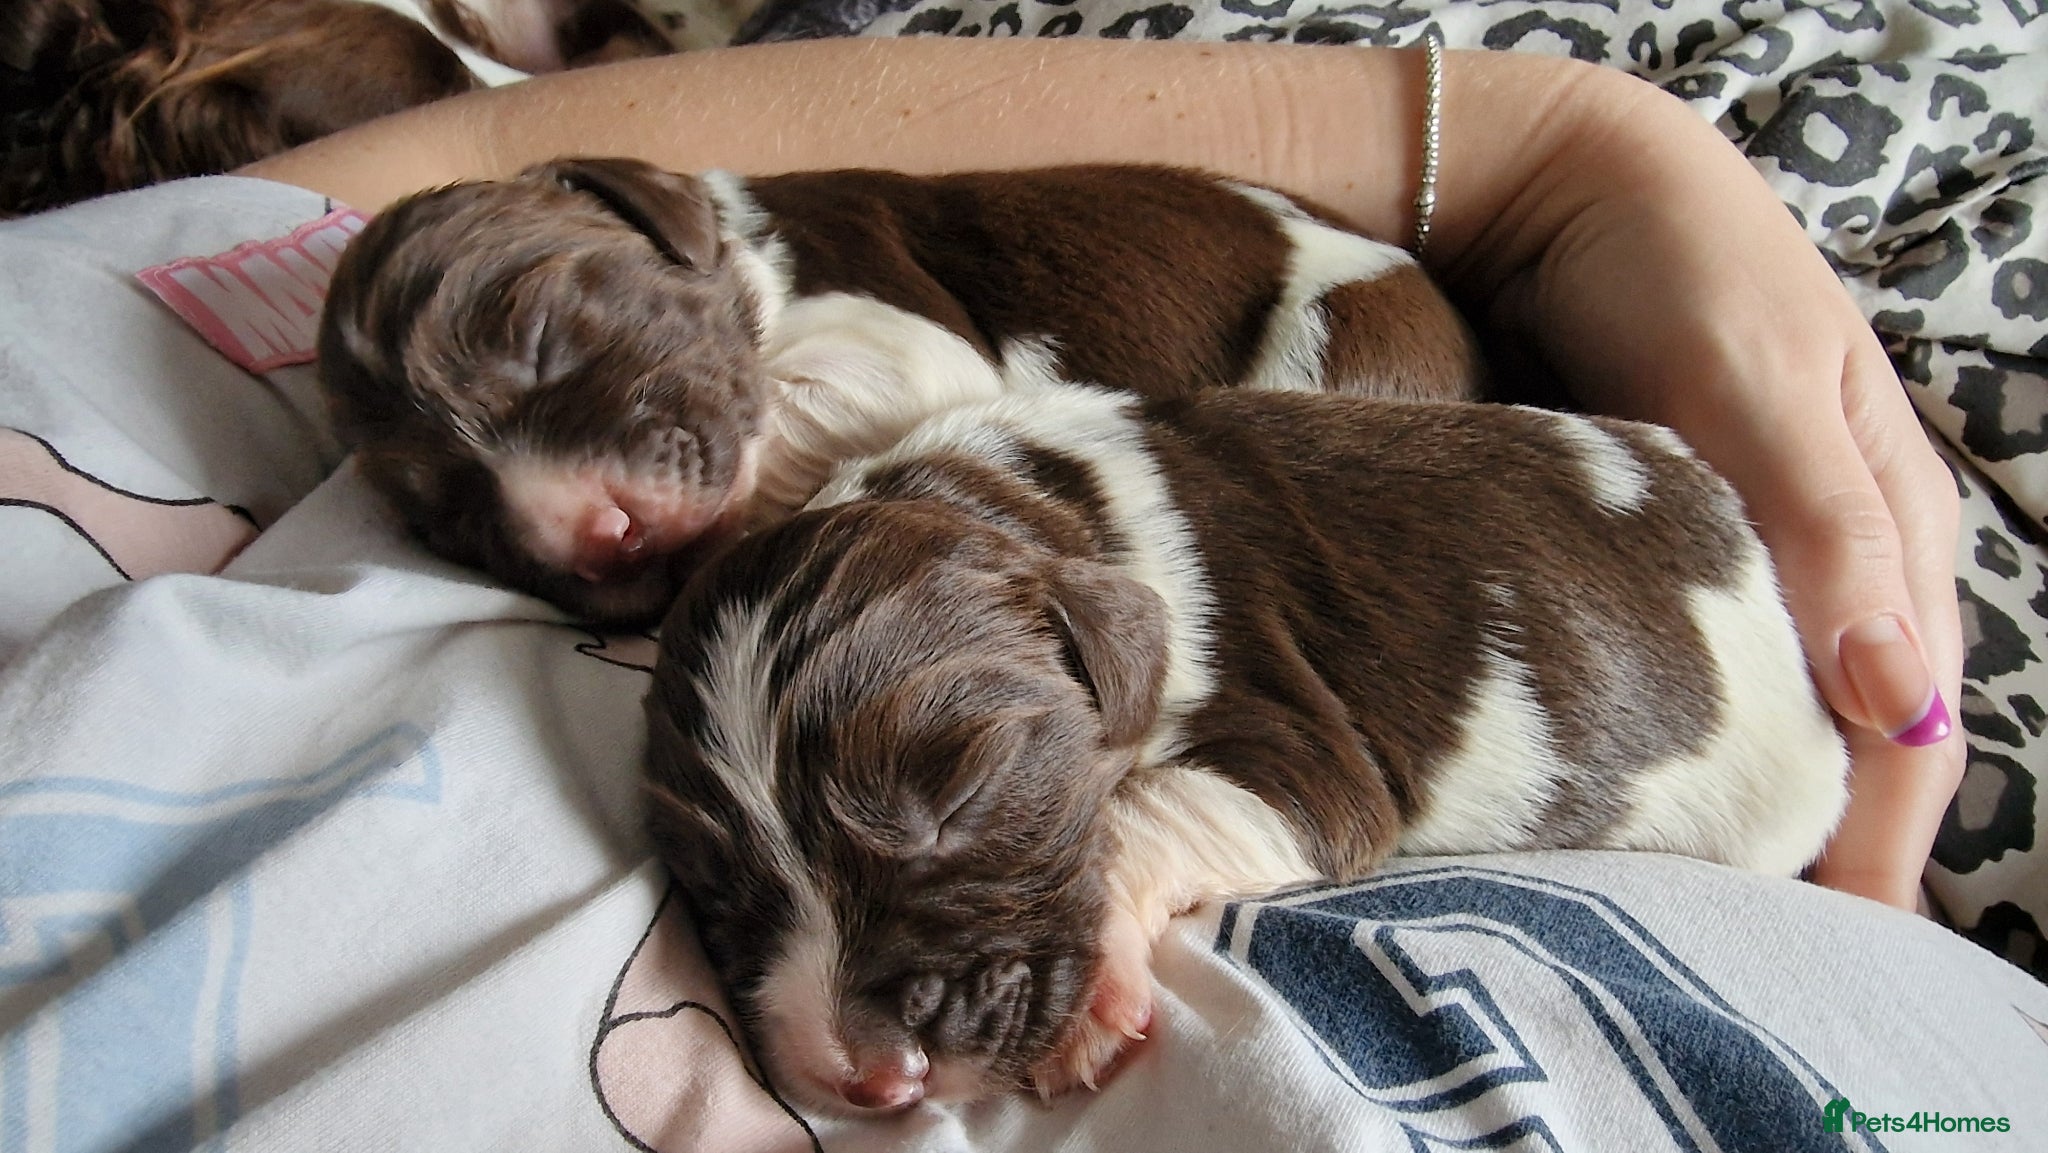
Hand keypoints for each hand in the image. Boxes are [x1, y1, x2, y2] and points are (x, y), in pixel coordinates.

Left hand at [1434, 62, 1963, 909]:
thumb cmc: (1677, 259)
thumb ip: (1825, 527)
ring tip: (1672, 901)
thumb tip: (1890, 699)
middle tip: (1726, 953)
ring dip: (1738, 803)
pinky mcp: (1666, 553)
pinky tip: (1624, 790)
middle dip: (1808, 845)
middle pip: (1847, 739)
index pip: (1908, 724)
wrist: (1562, 187)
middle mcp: (1833, 559)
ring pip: (1768, 714)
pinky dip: (1675, 736)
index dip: (1873, 842)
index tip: (1818, 948)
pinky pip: (1692, 668)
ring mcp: (1749, 561)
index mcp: (1892, 527)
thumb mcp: (1760, 377)